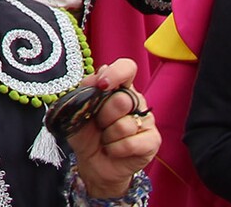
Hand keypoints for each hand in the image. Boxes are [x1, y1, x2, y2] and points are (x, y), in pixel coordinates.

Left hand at [65, 61, 159, 199]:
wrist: (92, 162)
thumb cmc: (86, 132)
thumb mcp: (78, 110)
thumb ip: (86, 91)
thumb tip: (98, 78)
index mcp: (118, 87)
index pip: (127, 68)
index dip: (116, 74)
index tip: (102, 86)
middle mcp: (135, 100)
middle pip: (122, 100)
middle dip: (102, 116)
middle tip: (98, 125)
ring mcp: (146, 120)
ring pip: (124, 125)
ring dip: (107, 136)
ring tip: (105, 139)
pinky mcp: (153, 141)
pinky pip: (130, 143)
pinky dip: (115, 149)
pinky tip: (113, 150)